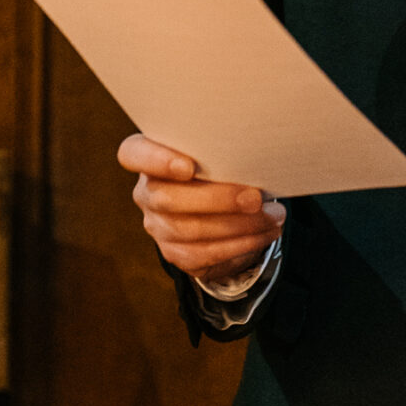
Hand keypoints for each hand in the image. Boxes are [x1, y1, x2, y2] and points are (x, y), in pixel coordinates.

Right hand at [119, 135, 284, 279]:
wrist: (222, 205)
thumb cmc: (220, 164)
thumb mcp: (217, 151)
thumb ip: (221, 150)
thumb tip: (256, 155)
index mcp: (148, 156)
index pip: (132, 154)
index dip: (156, 160)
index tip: (188, 167)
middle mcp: (146, 192)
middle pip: (167, 199)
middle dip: (217, 200)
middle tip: (255, 198)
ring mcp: (157, 225)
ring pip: (190, 230)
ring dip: (239, 226)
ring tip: (274, 217)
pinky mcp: (174, 252)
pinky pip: (204, 254)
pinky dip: (240, 245)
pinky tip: (265, 234)